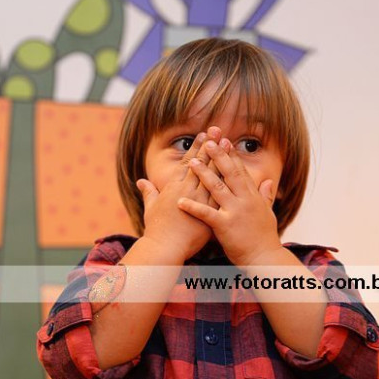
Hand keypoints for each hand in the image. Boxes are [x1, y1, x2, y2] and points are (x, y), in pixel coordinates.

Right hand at [136, 128, 223, 260]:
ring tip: (228, 144)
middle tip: (219, 129)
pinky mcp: (207, 213)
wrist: (164, 248)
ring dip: (221, 159)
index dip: (197, 147)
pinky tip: (237, 172)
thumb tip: (141, 181)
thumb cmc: (156, 230)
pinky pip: (220, 194)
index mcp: (173, 187)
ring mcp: (198, 200)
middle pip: (201, 163)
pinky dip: (228, 183)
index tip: (205, 134)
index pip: (188, 162)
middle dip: (211, 146)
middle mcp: (186, 190)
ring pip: (212, 175)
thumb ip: (148, 193)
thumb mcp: (151, 208)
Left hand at [176, 138, 281, 265]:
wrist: (264, 258)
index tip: (224, 141)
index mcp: (253, 197)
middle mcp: (245, 201)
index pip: (241, 172)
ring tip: (192, 162)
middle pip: (230, 174)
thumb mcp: (268, 213)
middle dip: (218, 156)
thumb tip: (268, 181)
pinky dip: (193, 207)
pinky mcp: (225, 226)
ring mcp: (235, 212)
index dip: (232, 156)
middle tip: (208, 142)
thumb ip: (266, 195)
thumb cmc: (265, 238)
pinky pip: (206, 214)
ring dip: (204, 174)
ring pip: (217, 188)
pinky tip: (180, 201)